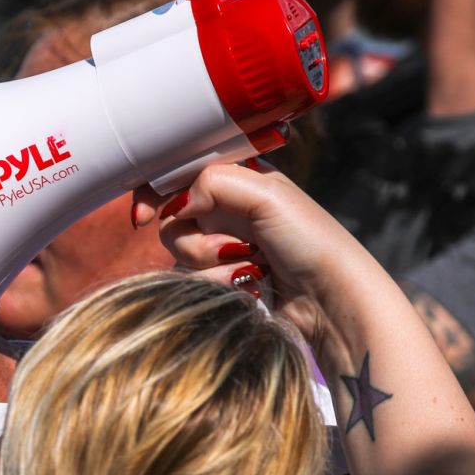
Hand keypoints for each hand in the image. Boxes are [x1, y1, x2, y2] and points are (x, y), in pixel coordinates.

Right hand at [133, 163, 355, 367]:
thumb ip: (213, 182)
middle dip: (195, 241)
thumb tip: (178, 205)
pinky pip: (195, 282)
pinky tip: (253, 285)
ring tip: (253, 268)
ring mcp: (225, 247)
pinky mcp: (225, 281)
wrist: (331, 299)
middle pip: (172, 221)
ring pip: (180, 256)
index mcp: (238, 178)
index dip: (154, 193)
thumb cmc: (310, 240)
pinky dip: (220, 286)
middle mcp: (227, 210)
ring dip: (211, 267)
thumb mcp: (267, 194)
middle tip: (232, 249)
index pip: (178, 175)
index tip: (142, 217)